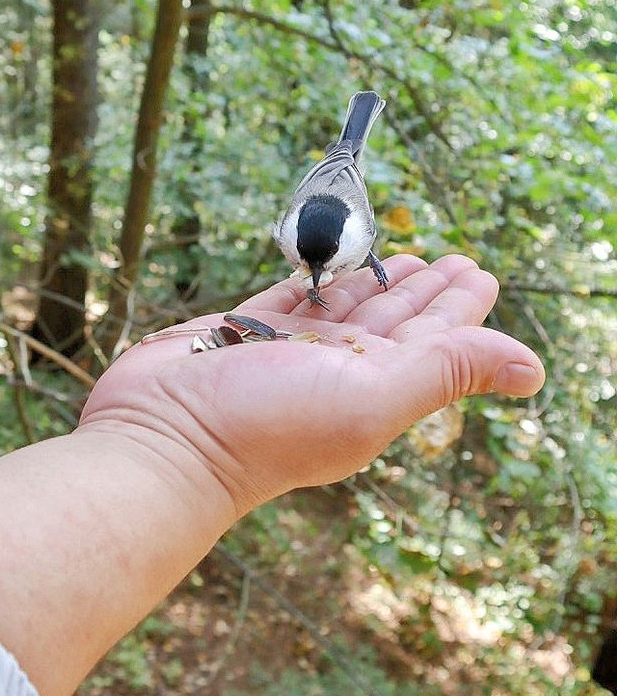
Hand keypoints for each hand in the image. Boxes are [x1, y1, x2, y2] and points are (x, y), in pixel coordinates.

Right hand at [81, 254, 543, 516]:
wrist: (163, 439)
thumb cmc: (267, 424)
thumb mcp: (373, 396)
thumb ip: (448, 370)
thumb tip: (533, 369)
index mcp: (376, 385)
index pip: (434, 339)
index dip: (460, 306)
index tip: (479, 271)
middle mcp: (339, 369)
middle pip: (397, 319)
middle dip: (427, 288)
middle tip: (454, 257)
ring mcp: (291, 352)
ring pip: (347, 305)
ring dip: (379, 280)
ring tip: (407, 256)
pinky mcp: (245, 332)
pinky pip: (293, 298)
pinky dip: (319, 282)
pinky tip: (336, 271)